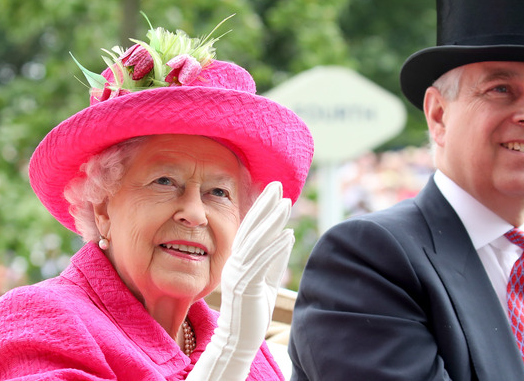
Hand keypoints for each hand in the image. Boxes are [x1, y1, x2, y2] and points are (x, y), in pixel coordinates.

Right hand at [188, 181, 293, 380]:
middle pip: (251, 228)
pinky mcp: (246, 286)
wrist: (239, 338)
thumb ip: (275, 258)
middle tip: (277, 185)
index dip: (262, 208)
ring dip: (271, 221)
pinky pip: (261, 263)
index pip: (251, 228)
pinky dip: (274, 247)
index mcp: (239, 259)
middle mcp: (235, 262)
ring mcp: (238, 273)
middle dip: (265, 205)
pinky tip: (288, 234)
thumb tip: (287, 234)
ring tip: (286, 203)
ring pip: (255, 241)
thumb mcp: (267, 279)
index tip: (274, 190)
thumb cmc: (253, 310)